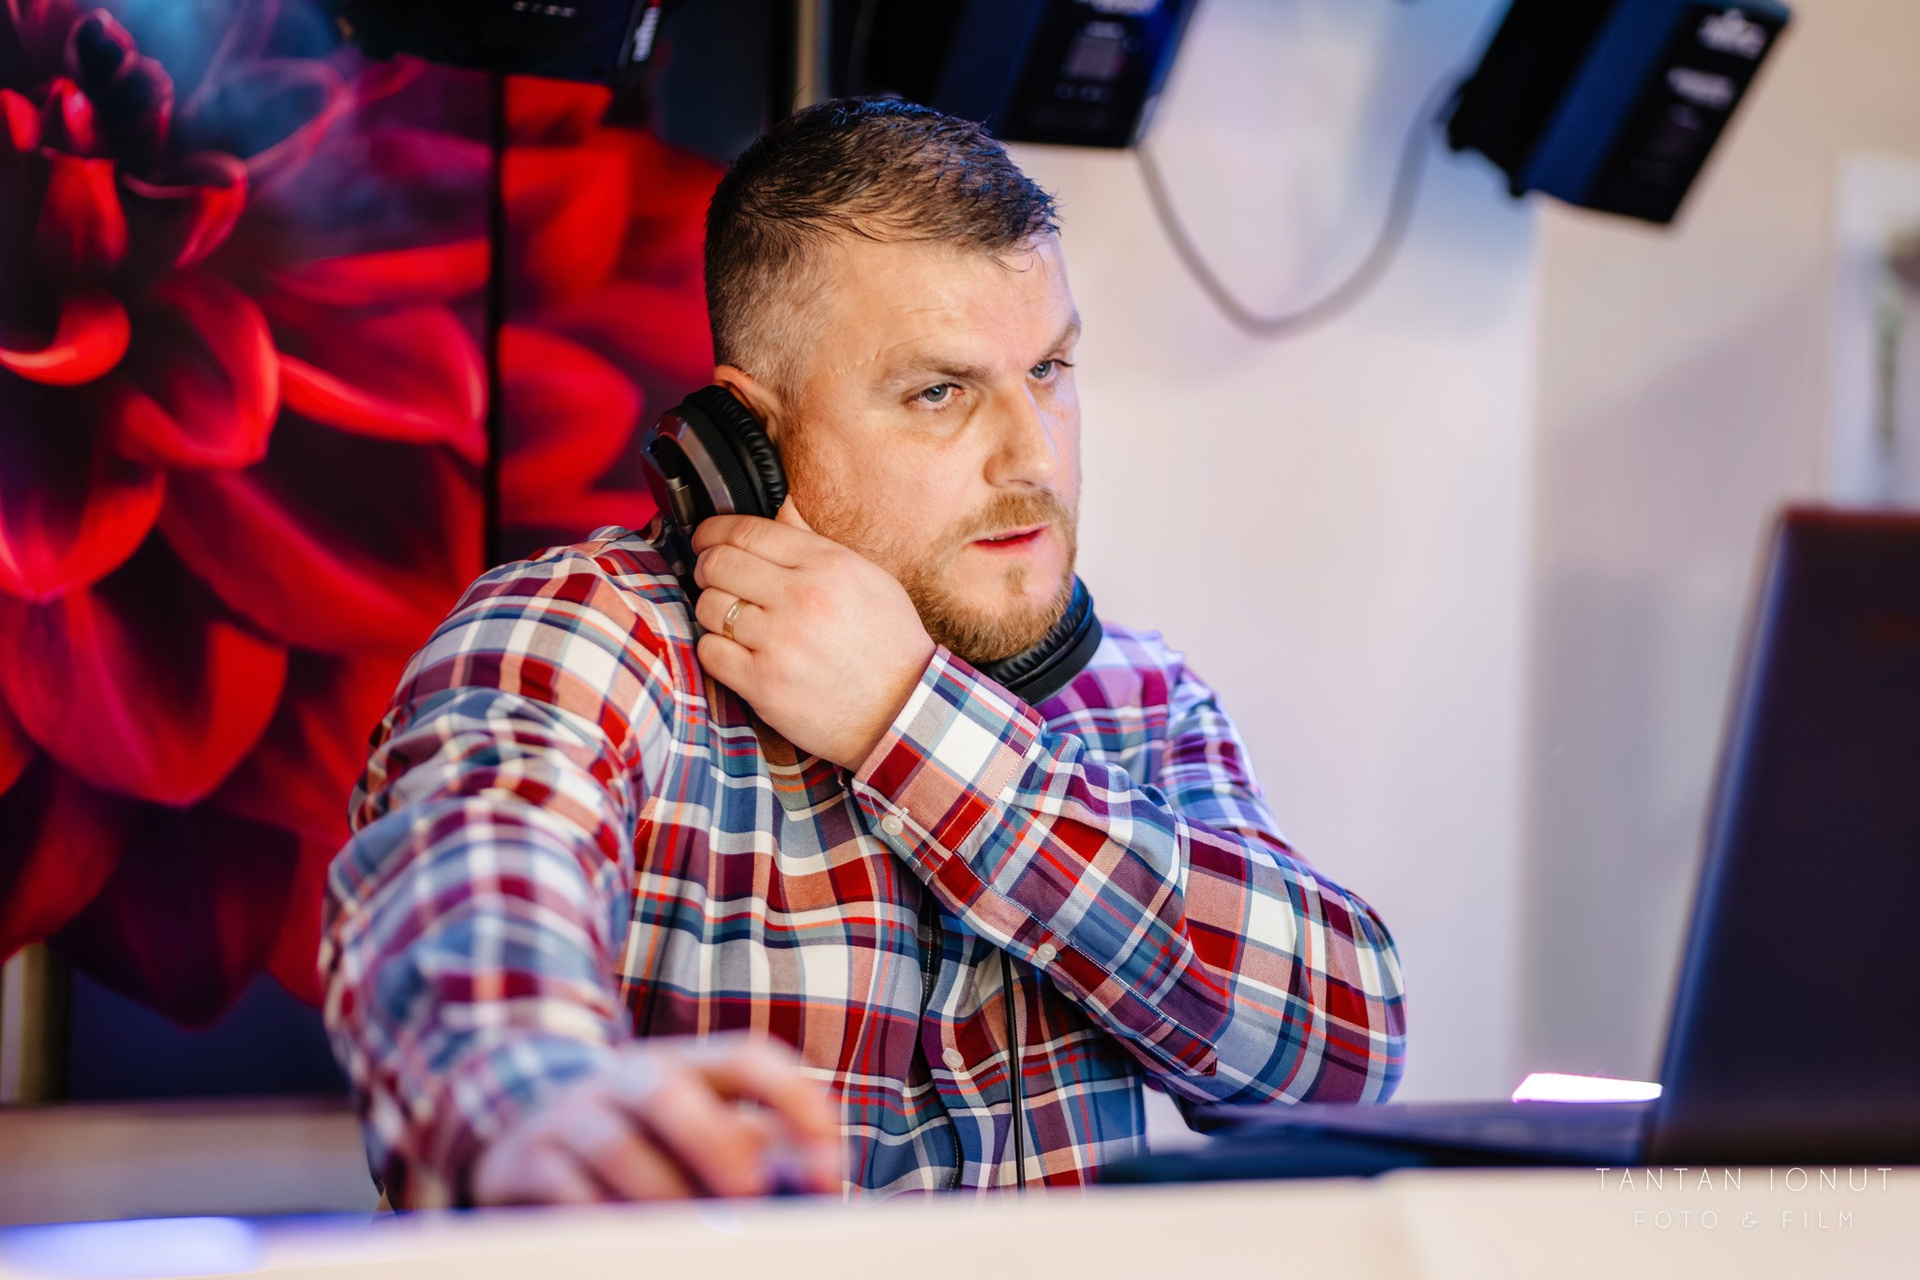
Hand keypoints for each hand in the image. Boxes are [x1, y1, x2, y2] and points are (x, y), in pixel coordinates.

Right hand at [467, 1035, 842, 1204]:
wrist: (523, 1132)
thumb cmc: (642, 1145)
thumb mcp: (697, 1137)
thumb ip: (756, 1156)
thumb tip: (817, 1192)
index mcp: (684, 1066)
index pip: (746, 1059)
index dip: (794, 1101)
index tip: (829, 1162)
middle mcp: (626, 1079)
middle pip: (667, 1088)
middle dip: (713, 1143)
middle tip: (749, 1197)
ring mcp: (571, 1116)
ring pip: (614, 1143)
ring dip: (659, 1194)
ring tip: (692, 1238)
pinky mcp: (526, 1160)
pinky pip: (562, 1187)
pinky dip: (598, 1218)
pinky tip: (627, 1245)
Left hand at [691, 501, 934, 770]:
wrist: (902, 712)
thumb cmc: (888, 645)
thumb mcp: (870, 579)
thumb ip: (818, 545)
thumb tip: (780, 512)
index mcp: (828, 565)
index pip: (746, 531)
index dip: (713, 531)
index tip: (705, 538)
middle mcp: (801, 598)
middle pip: (718, 564)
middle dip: (706, 567)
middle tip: (712, 577)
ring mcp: (780, 642)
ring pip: (708, 607)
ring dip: (712, 610)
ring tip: (733, 619)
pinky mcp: (763, 684)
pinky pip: (710, 651)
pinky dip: (716, 649)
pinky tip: (736, 651)